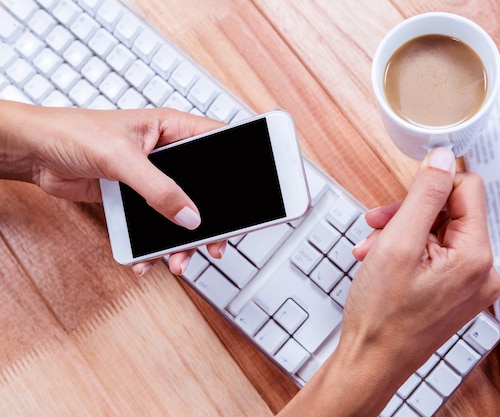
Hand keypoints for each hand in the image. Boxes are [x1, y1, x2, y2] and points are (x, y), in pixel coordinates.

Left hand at [0, 101, 226, 274]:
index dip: (238, 165)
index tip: (250, 193)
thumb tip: (190, 216)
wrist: (32, 153)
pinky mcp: (134, 199)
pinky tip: (147, 259)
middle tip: (213, 243)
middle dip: (209, 220)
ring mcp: (151, 178)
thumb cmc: (70, 133)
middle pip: (204, 189)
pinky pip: (154, 226)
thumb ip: (159, 189)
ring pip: (180, 213)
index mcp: (171, 129)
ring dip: (180, 241)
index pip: (217, 142)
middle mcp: (166, 154)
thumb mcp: (121, 158)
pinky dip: (152, 246)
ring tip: (176, 260)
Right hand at [277, 147, 499, 416]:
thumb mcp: (398, 243)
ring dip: (402, 233)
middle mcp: (483, 272)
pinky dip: (408, 252)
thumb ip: (424, 195)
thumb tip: (442, 158)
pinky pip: (437, 255)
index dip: (431, 187)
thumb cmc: (382, 317)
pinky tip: (381, 260)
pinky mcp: (456, 293)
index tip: (403, 198)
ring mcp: (470, 285)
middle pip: (451, 212)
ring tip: (372, 249)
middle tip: (377, 225)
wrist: (371, 362)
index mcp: (476, 257)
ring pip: (439, 233)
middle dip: (409, 213)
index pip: (468, 190)